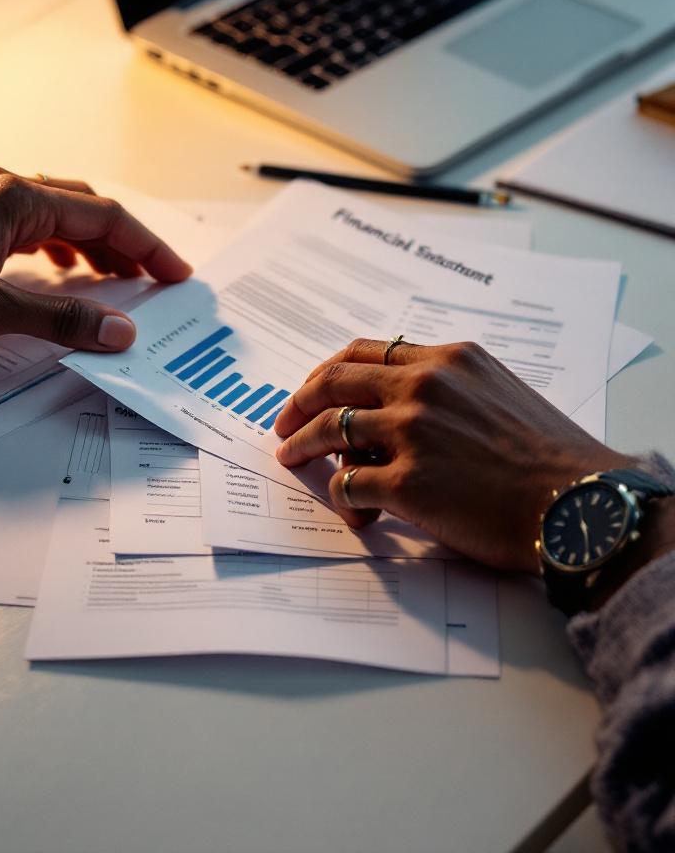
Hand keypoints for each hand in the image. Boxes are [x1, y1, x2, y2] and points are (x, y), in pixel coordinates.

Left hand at [0, 167, 191, 357]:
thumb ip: (59, 318)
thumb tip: (118, 329)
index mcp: (14, 198)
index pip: (103, 216)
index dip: (147, 247)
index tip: (176, 274)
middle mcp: (1, 189)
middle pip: (85, 210)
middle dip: (126, 244)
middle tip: (155, 280)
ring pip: (56, 216)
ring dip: (92, 245)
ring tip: (117, 280)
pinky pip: (28, 227)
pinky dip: (57, 249)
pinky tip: (59, 274)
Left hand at [273, 338, 631, 571]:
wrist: (581, 505)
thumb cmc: (549, 458)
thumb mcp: (498, 392)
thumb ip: (446, 386)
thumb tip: (392, 403)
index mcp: (446, 360)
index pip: (364, 352)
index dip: (326, 371)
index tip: (311, 391)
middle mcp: (424, 387)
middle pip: (333, 382)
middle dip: (298, 403)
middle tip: (283, 424)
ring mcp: (412, 432)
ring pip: (330, 429)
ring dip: (301, 447)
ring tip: (291, 461)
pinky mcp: (407, 481)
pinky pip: (347, 483)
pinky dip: (340, 497)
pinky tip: (354, 511)